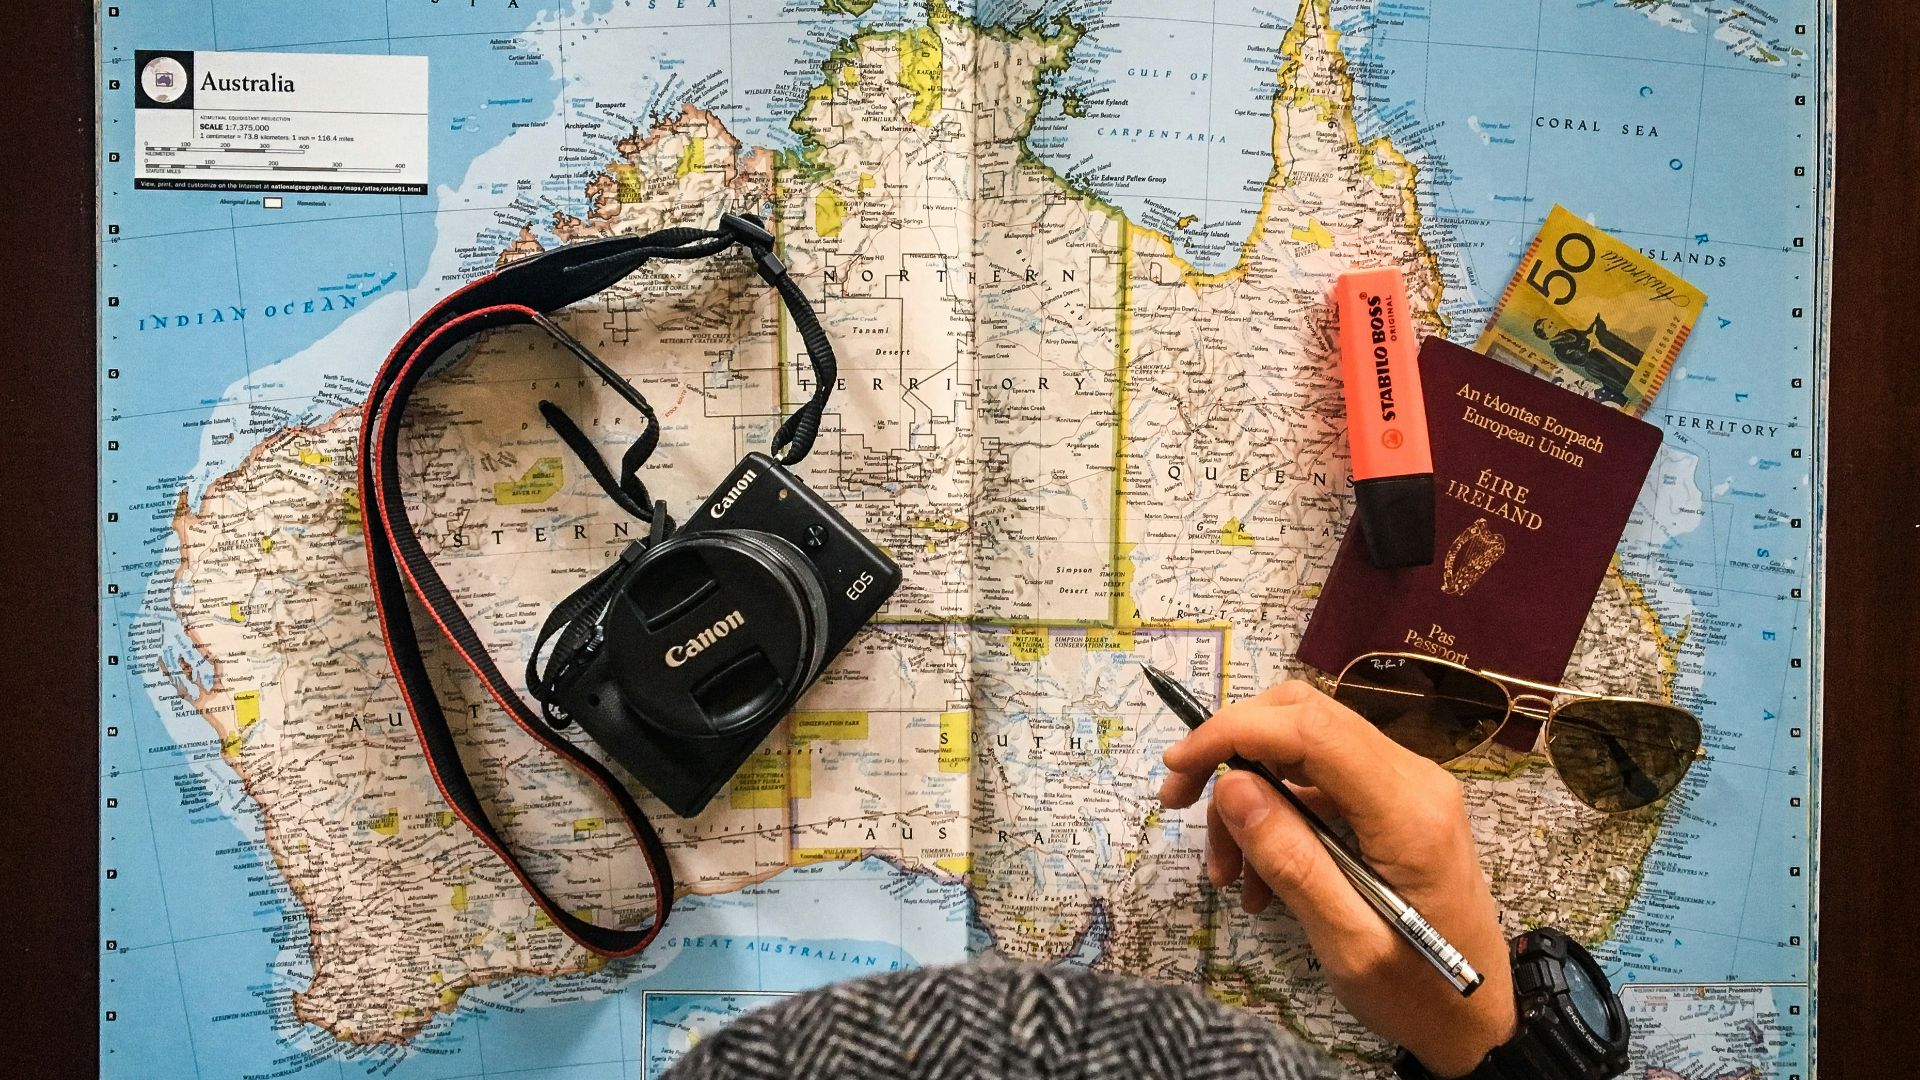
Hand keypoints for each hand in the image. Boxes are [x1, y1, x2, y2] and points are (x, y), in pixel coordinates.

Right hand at [1158, 680, 1516, 1077]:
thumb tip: (1232, 786)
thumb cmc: (1419, 991)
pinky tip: (1260, 877)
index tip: (1178, 767)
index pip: (1311, 728)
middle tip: (1179, 802)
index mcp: (1408, 809)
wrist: (1477, 1020)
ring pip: (1302, 750)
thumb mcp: (1348, 944)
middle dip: (1230, 749)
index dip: (1234, 730)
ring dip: (1248, 798)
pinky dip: (1275, 816)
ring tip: (1229, 876)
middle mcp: (1412, 778)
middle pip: (1304, 716)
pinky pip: (1317, 783)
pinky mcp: (1393, 803)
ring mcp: (1405, 786)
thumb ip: (1292, 861)